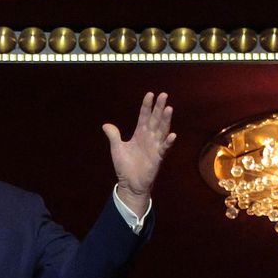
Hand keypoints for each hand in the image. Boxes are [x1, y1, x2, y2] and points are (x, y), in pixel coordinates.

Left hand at [102, 91, 175, 214]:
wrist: (129, 183)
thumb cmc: (125, 166)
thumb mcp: (117, 148)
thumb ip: (114, 136)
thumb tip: (105, 125)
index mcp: (140, 133)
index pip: (144, 116)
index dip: (147, 106)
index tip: (150, 94)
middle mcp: (149, 137)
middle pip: (155, 119)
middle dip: (159, 107)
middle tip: (163, 95)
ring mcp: (155, 146)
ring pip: (162, 130)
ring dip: (166, 120)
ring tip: (169, 108)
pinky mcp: (158, 157)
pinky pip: (164, 148)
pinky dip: (168, 142)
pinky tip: (172, 135)